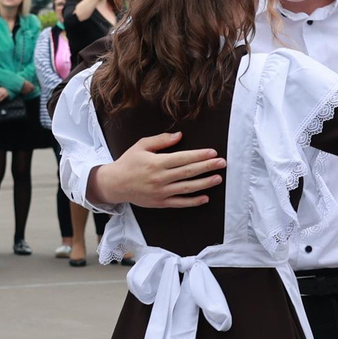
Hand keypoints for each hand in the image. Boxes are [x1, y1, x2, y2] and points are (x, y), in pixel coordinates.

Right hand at [89, 130, 224, 208]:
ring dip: (204, 183)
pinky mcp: (160, 203)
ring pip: (187, 188)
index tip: (213, 152)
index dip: (199, 155)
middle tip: (222, 163)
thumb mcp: (142, 146)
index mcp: (156, 162)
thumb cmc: (129, 162)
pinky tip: (205, 197)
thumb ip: (161, 140)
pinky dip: (193, 201)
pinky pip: (180, 203)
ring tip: (218, 178)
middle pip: (188, 172)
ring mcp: (161, 192)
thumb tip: (179, 135)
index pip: (182, 158)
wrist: (115, 184)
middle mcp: (160, 178)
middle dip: (207, 167)